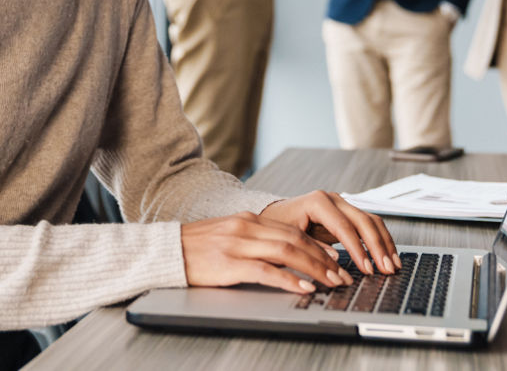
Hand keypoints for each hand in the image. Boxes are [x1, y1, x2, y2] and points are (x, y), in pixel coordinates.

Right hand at [180, 211, 351, 293]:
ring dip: (314, 268)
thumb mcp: (228, 235)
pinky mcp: (229, 263)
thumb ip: (253, 239)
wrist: (166, 251)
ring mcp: (238, 244)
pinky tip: (303, 287)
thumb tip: (282, 253)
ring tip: (331, 282)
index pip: (292, 230)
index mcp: (248, 220)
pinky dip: (289, 279)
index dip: (317, 245)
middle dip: (323, 259)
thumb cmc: (196, 248)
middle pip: (295, 240)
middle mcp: (246, 227)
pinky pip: (266, 271)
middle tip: (341, 274)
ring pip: (287, 252)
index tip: (335, 258)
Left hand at [261, 190, 399, 276]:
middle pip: (363, 221)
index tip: (367, 268)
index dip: (358, 248)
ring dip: (384, 244)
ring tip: (392, 265)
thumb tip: (336, 262)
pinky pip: (369, 225)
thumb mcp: (289, 238)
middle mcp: (333, 200)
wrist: (274, 215)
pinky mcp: (347, 214)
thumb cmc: (278, 226)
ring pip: (371, 221)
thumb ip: (312, 248)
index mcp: (318, 202)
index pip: (344, 226)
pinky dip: (380, 240)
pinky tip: (387, 256)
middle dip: (377, 247)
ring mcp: (342, 205)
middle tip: (385, 269)